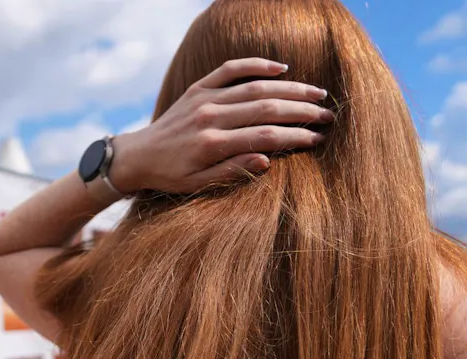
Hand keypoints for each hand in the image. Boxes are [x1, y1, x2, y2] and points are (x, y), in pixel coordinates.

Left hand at [110, 57, 332, 194]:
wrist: (138, 155)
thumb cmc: (170, 175)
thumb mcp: (198, 185)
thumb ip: (232, 171)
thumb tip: (267, 161)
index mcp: (212, 144)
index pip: (266, 136)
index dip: (296, 136)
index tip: (318, 139)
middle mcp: (210, 117)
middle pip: (267, 108)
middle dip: (302, 111)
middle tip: (328, 116)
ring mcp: (204, 99)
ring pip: (255, 87)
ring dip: (290, 89)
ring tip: (317, 94)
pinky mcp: (198, 88)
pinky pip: (230, 70)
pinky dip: (256, 65)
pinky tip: (281, 68)